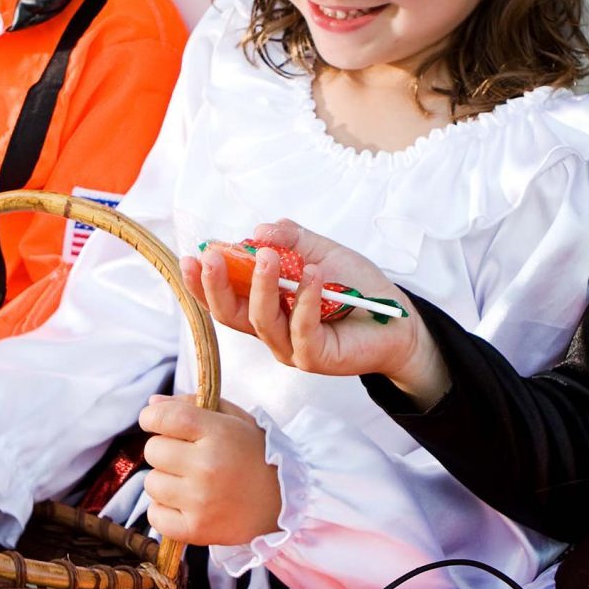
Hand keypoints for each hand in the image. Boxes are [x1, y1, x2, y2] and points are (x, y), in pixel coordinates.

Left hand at [137, 394, 280, 546]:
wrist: (284, 504)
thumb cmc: (256, 456)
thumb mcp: (236, 420)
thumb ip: (193, 405)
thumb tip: (152, 403)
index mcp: (219, 433)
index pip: (164, 417)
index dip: (152, 416)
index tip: (155, 421)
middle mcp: (208, 466)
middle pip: (153, 450)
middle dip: (164, 450)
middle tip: (186, 456)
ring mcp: (201, 501)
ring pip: (151, 484)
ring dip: (165, 481)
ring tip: (190, 483)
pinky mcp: (196, 530)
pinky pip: (155, 516)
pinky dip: (164, 511)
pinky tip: (185, 504)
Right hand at [187, 220, 449, 407]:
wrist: (396, 318)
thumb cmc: (355, 287)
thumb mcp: (321, 251)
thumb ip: (291, 239)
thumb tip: (258, 231)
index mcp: (265, 305)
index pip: (224, 297)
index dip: (203, 281)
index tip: (192, 256)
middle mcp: (272, 329)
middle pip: (231, 314)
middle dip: (216, 285)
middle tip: (212, 256)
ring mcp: (290, 347)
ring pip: (263, 320)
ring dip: (262, 285)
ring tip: (268, 256)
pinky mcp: (315, 357)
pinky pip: (302, 328)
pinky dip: (306, 299)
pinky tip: (314, 274)